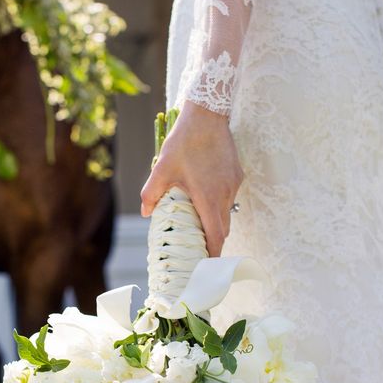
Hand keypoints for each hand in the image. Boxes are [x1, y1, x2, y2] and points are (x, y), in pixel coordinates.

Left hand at [140, 103, 243, 256]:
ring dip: (215, 222)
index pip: (215, 236)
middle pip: (223, 228)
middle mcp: (225, 194)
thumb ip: (152, 193)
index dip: (212, 254)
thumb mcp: (162, 169)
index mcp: (208, 197)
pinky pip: (229, 197)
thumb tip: (145, 213)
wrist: (207, 115)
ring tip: (198, 226)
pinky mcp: (237, 175)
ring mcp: (233, 184)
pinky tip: (203, 198)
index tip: (207, 267)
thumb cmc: (184, 142)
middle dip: (213, 242)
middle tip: (198, 251)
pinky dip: (219, 205)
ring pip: (227, 212)